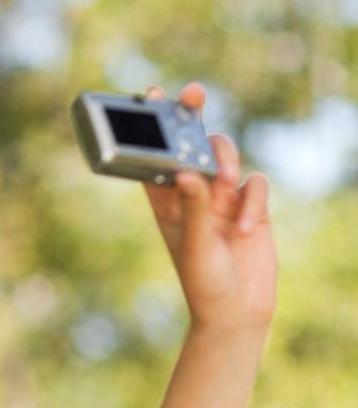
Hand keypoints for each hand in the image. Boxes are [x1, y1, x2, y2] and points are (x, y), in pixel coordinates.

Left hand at [142, 82, 276, 334]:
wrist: (237, 314)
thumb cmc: (203, 283)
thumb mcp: (193, 245)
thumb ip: (193, 209)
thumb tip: (185, 172)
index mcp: (167, 201)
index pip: (156, 156)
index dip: (153, 125)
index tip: (151, 95)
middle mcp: (194, 194)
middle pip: (193, 145)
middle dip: (193, 118)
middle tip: (193, 94)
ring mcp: (224, 199)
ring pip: (226, 157)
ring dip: (227, 162)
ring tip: (224, 182)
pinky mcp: (252, 207)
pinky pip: (255, 186)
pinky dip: (252, 201)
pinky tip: (246, 229)